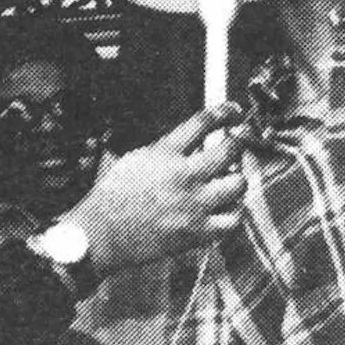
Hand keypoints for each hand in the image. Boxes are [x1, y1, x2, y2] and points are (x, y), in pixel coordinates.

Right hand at [62, 104, 246, 272]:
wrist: (103, 233)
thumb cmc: (115, 195)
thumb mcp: (136, 158)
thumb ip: (168, 148)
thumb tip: (198, 139)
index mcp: (164, 153)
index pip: (204, 121)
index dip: (225, 112)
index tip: (233, 111)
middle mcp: (183, 175)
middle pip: (230, 149)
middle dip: (241, 141)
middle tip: (240, 141)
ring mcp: (193, 205)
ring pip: (239, 184)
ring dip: (237, 178)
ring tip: (228, 179)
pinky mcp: (198, 232)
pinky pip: (234, 219)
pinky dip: (233, 212)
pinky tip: (224, 207)